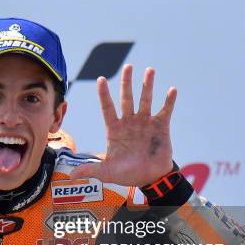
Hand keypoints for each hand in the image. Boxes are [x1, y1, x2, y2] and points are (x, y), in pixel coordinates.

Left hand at [70, 65, 175, 185]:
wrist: (150, 178)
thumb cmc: (127, 174)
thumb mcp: (107, 172)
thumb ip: (90, 170)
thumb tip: (72, 176)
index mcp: (115, 129)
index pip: (107, 108)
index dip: (104, 95)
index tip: (101, 79)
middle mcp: (129, 122)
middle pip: (126, 98)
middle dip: (127, 83)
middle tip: (127, 67)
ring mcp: (145, 122)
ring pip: (145, 100)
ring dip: (147, 85)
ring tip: (149, 70)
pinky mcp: (161, 126)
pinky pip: (165, 110)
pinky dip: (169, 101)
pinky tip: (172, 90)